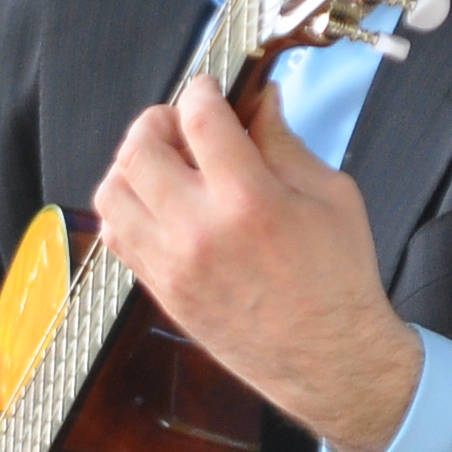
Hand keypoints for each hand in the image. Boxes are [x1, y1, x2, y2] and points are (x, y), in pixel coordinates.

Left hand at [92, 75, 423, 451]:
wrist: (332, 361)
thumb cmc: (339, 279)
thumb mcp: (330, 195)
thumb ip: (283, 142)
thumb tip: (259, 101)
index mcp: (250, 200)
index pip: (198, 118)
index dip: (201, 91)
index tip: (210, 90)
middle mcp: (200, 231)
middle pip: (139, 149)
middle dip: (158, 120)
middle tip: (182, 123)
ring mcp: (173, 265)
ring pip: (112, 191)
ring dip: (132, 164)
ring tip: (164, 163)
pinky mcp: (162, 290)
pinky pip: (116, 235)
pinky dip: (127, 207)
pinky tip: (159, 203)